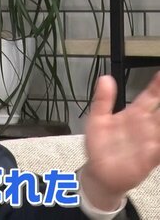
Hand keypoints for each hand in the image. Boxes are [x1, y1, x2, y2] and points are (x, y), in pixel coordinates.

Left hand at [80, 71, 159, 210]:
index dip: (157, 86)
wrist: (99, 173)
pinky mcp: (150, 158)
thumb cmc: (100, 145)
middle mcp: (146, 126)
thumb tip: (105, 77)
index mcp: (134, 114)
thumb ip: (103, 100)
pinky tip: (157, 142)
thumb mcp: (97, 119)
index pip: (150, 97)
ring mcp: (150, 141)